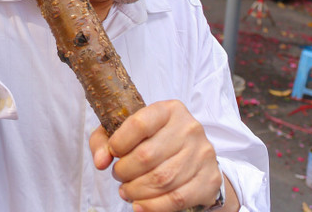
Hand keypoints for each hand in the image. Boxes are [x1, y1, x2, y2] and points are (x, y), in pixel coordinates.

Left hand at [89, 100, 223, 211]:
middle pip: (147, 156)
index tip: (112, 153)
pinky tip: (140, 205)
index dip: (119, 142)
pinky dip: (153, 207)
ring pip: (161, 179)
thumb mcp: (128, 131)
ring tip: (127, 191)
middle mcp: (189, 128)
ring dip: (136, 191)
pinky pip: (177, 198)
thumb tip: (100, 161)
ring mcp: (203, 153)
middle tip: (119, 176)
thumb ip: (104, 140)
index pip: (139, 123)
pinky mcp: (210, 179)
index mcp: (169, 110)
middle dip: (125, 171)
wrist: (194, 158)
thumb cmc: (154, 141)